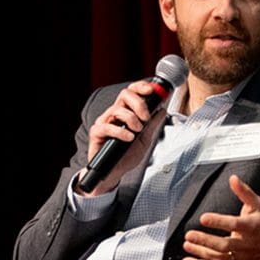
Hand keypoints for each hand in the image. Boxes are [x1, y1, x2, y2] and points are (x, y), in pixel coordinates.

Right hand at [81, 80, 162, 195]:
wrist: (115, 172)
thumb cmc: (126, 155)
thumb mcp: (145, 139)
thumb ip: (152, 125)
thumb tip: (162, 110)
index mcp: (126, 112)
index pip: (132, 92)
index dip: (141, 87)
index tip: (153, 91)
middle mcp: (114, 114)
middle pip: (125, 94)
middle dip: (139, 103)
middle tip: (146, 117)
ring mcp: (104, 122)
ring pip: (117, 109)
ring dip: (131, 119)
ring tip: (137, 131)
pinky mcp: (96, 133)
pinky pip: (106, 126)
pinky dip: (120, 131)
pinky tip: (128, 138)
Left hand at [181, 175, 259, 259]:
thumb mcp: (257, 206)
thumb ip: (244, 192)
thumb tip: (233, 179)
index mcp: (251, 227)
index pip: (234, 224)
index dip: (219, 221)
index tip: (203, 217)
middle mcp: (246, 244)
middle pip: (224, 245)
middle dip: (206, 241)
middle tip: (190, 234)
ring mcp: (240, 257)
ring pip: (218, 258)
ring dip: (200, 252)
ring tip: (187, 244)